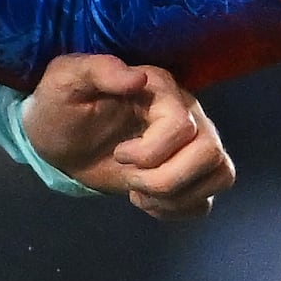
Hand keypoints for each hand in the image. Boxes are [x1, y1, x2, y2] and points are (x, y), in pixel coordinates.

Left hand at [22, 51, 234, 218]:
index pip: (182, 126)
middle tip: (131, 181)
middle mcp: (187, 114)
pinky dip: (179, 209)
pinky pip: (206, 200)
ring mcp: (192, 145)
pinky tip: (147, 201)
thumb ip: (97, 70)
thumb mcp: (65, 79)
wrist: (58, 137)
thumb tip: (137, 78)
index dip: (151, 152)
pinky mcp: (186, 174)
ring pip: (221, 175)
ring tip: (140, 192)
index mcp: (160, 90)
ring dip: (178, 196)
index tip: (119, 154)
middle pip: (210, 152)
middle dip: (166, 179)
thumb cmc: (61, 105)